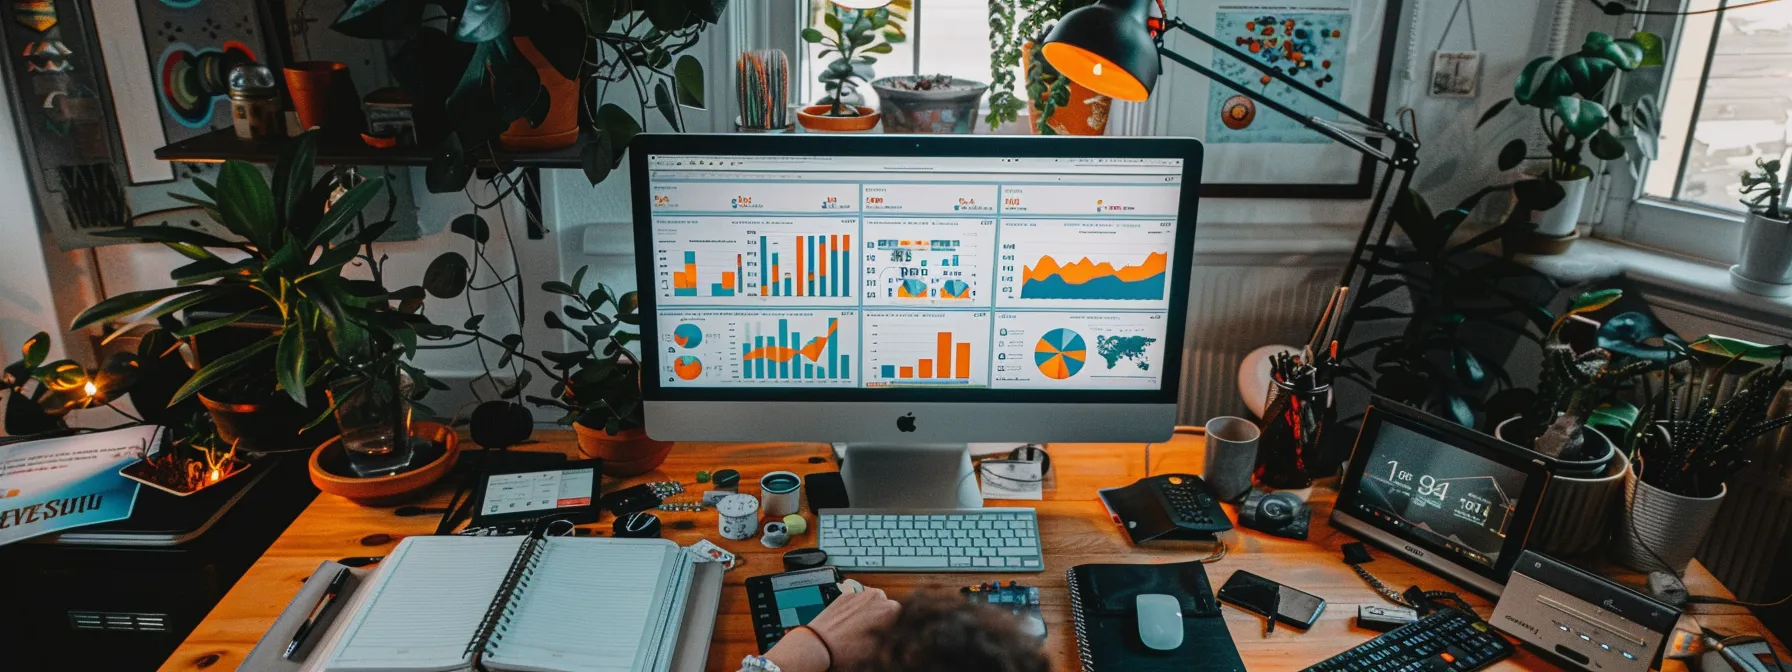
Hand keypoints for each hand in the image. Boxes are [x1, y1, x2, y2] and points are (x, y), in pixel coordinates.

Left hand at [764, 582, 898, 671]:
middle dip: (883, 617)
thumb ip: (892, 637)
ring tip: (860, 629)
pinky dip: (856, 609)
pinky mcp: (846, 593)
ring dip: (870, 611)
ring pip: (872, 601)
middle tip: (874, 633)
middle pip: (887, 606)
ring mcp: (860, 592)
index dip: (897, 626)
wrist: (820, 645)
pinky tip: (850, 623)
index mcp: (891, 609)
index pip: (903, 615)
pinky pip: (857, 600)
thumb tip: (898, 634)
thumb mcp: (879, 649)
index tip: (892, 633)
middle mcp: (877, 596)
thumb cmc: (848, 650)